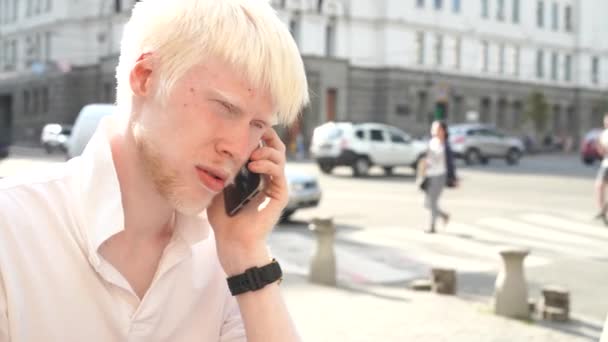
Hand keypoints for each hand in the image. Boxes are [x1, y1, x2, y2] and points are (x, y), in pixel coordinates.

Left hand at [207, 128, 287, 274]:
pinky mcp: (280, 194)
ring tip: (251, 154)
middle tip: (253, 133)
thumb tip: (215, 147)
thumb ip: (222, 168)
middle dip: (267, 136)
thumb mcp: (219, 186)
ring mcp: (276, 186)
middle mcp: (269, 178)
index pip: (263, 148)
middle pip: (276, 148)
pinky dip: (267, 164)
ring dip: (266, 150)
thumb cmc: (223, 218)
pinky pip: (278, 173)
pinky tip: (253, 165)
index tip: (244, 128)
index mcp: (256, 175)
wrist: (233, 241)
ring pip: (280, 157)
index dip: (258, 135)